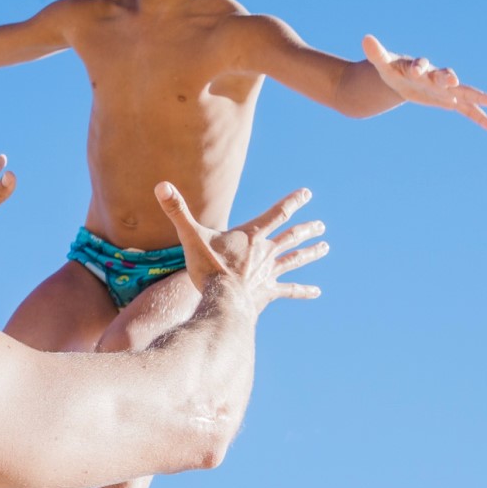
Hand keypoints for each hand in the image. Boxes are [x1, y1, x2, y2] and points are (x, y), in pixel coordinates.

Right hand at [155, 183, 327, 312]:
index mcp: (251, 236)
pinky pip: (289, 290)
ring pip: (294, 260)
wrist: (222, 302)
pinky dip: (303, 290)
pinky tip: (317, 292)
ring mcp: (268, 273)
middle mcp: (265, 252)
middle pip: (291, 236)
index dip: (293, 202)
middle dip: (306, 229)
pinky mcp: (268, 292)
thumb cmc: (208, 269)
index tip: (308, 193)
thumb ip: (177, 211)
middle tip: (321, 225)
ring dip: (310, 252)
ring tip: (325, 247)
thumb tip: (161, 185)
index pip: (277, 213)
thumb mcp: (190, 237)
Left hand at [362, 34, 486, 132]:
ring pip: (464, 91)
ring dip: (477, 96)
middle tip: (454, 79)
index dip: (418, 67)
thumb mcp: (383, 64)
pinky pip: (467, 110)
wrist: (404, 78)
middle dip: (449, 77)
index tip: (416, 70)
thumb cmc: (393, 69)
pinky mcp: (450, 100)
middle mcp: (436, 76)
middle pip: (445, 75)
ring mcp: (445, 88)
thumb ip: (377, 53)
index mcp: (419, 67)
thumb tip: (365, 38)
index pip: (420, 65)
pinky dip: (479, 117)